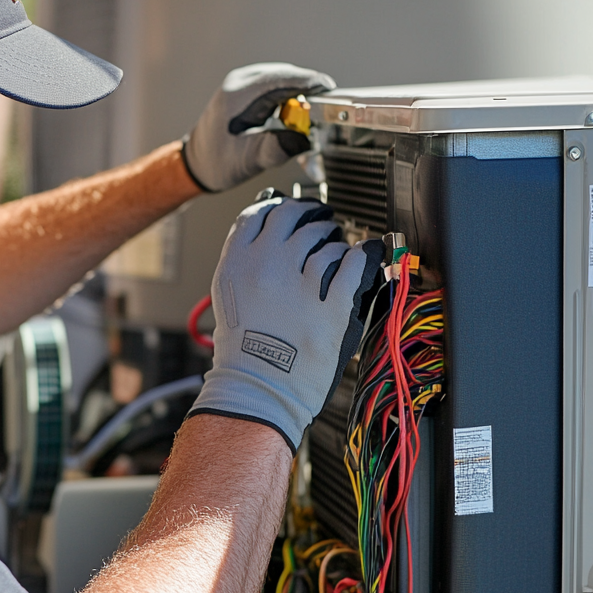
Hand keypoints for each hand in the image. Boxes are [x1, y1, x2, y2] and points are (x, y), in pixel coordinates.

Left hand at [181, 63, 334, 192]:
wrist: (197, 163)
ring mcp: (244, 85)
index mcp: (236, 95)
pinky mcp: (249, 92)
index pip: (279, 79)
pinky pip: (277, 87)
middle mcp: (240, 83)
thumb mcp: (247, 160)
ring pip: (282, 80)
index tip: (328, 88)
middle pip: (284, 76)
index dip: (307, 81)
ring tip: (313, 114)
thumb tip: (304, 140)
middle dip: (307, 89)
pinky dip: (290, 98)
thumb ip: (276, 149)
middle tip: (327, 108)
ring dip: (300, 93)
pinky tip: (297, 114)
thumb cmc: (215, 162)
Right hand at [189, 196, 382, 450]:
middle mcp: (268, 264)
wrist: (257, 385)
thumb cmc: (241, 350)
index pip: (258, 214)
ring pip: (324, 239)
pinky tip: (364, 255)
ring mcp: (300, 283)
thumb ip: (245, 264)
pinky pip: (352, 265)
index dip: (276, 207)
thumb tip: (270, 242)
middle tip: (319, 217)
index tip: (286, 209)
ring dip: (333, 237)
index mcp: (238, 262)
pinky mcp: (330, 304)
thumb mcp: (228, 296)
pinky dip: (361, 256)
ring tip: (336, 243)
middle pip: (292, 217)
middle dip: (308, 213)